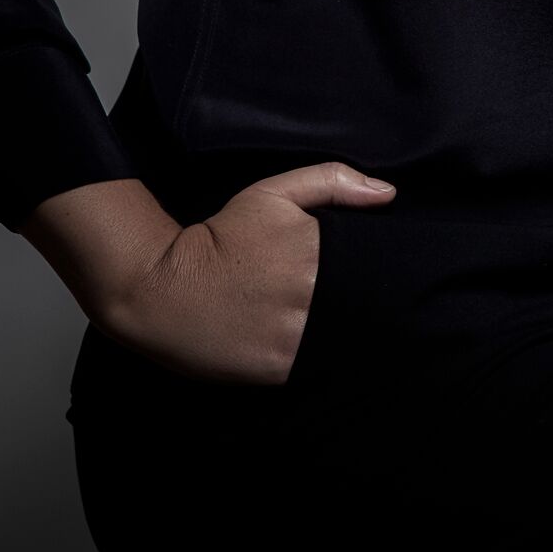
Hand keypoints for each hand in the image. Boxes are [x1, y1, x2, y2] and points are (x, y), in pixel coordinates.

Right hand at [99, 161, 396, 385]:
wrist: (164, 288)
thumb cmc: (221, 237)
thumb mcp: (272, 195)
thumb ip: (333, 182)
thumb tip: (389, 194)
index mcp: (319, 251)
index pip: (379, 268)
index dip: (388, 273)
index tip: (382, 274)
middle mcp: (312, 296)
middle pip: (368, 305)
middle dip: (376, 304)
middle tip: (372, 302)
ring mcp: (296, 336)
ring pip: (349, 338)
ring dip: (355, 333)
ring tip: (350, 326)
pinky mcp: (280, 369)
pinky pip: (322, 366)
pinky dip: (329, 359)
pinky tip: (324, 347)